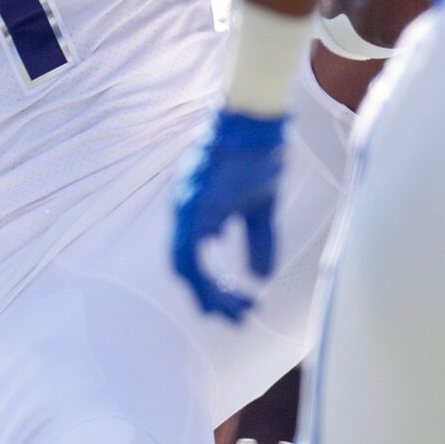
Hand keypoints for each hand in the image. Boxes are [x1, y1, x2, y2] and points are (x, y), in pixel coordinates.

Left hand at [171, 108, 286, 321]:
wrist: (258, 124)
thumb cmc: (259, 157)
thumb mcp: (260, 208)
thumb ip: (258, 242)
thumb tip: (259, 277)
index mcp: (197, 213)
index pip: (194, 260)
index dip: (211, 287)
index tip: (235, 307)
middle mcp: (184, 211)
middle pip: (185, 268)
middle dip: (210, 298)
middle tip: (236, 319)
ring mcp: (184, 208)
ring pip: (183, 264)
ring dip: (209, 292)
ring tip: (235, 310)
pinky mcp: (191, 205)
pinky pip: (188, 250)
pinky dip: (204, 274)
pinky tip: (226, 289)